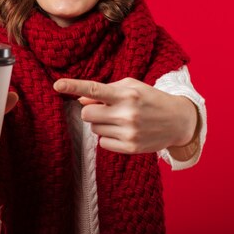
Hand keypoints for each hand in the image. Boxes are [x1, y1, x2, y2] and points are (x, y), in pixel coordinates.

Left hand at [53, 77, 196, 154]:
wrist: (177, 120)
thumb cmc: (150, 98)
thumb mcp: (131, 87)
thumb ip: (105, 90)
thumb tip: (81, 99)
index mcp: (126, 94)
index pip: (94, 89)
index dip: (73, 86)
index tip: (56, 85)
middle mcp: (127, 113)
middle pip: (87, 113)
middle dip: (93, 110)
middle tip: (108, 108)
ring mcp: (128, 132)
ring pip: (94, 128)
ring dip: (103, 123)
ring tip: (122, 120)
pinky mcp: (130, 148)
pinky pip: (103, 143)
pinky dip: (109, 137)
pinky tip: (125, 132)